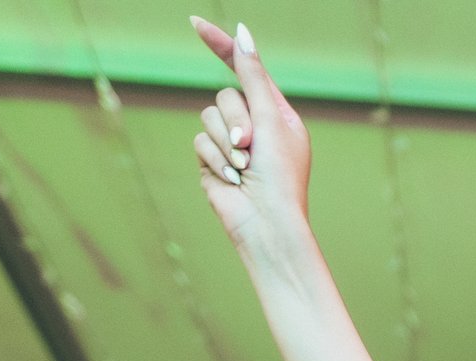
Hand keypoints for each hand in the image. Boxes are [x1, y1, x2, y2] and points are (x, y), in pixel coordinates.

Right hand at [190, 18, 311, 253]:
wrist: (267, 223)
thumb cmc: (281, 176)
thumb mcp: (271, 118)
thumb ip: (252, 76)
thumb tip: (241, 33)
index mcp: (276, 113)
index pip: (245, 71)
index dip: (221, 47)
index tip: (194, 23)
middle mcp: (253, 126)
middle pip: (224, 96)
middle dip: (236, 120)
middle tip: (250, 146)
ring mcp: (230, 144)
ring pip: (208, 118)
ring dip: (226, 143)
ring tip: (244, 167)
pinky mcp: (211, 162)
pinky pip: (199, 142)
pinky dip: (216, 160)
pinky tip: (233, 179)